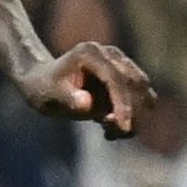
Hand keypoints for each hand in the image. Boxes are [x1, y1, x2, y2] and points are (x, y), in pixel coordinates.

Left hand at [17, 41, 154, 138]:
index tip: (122, 126)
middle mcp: (111, 55)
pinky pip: (139, 100)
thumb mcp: (49, 95)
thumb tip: (87, 104)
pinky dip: (131, 117)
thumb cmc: (43, 88)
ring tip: (108, 132)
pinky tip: (108, 129)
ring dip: (134, 116)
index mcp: (91, 53)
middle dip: (130, 112)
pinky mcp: (126, 78)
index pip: (116, 79)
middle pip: (136, 84)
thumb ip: (68, 99)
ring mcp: (121, 64)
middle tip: (111, 132)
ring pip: (143, 93)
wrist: (43, 81)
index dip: (122, 104)